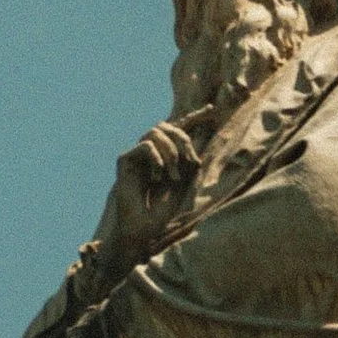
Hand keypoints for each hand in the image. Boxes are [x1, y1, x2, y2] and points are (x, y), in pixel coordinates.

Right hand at [95, 120, 200, 269]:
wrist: (143, 228)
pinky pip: (145, 145)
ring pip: (156, 131)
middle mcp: (151, 151)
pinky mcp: (125, 160)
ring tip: (173, 176)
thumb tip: (196, 137)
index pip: (179, 129)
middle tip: (191, 163)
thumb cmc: (162, 210)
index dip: (195, 117)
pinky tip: (156, 178)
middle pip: (169, 126)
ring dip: (171, 152)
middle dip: (184, 140)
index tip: (212, 109)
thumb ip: (189, 160)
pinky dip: (157, 159)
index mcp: (166, 155)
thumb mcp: (184, 182)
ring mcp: (137, 154)